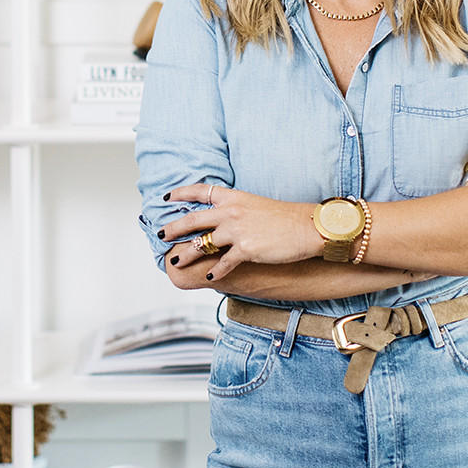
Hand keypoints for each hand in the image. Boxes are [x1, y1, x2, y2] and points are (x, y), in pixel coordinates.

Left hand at [160, 184, 318, 281]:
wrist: (307, 227)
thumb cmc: (286, 217)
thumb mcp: (256, 205)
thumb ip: (236, 210)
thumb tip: (220, 218)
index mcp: (233, 197)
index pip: (200, 191)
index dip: (181, 193)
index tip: (166, 198)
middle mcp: (231, 211)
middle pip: (193, 219)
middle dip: (173, 228)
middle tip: (160, 234)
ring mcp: (237, 230)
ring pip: (203, 243)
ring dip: (186, 254)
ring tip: (176, 260)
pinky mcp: (246, 249)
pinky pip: (224, 263)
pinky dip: (216, 271)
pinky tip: (211, 277)